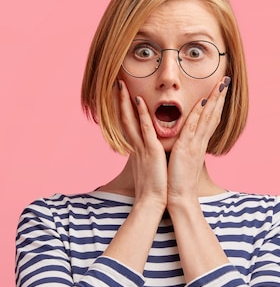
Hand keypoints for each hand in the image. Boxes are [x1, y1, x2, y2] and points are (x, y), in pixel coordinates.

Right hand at [117, 80, 167, 208]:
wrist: (153, 202)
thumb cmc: (155, 187)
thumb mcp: (151, 167)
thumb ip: (151, 156)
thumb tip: (156, 150)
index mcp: (138, 150)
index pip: (129, 126)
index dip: (125, 110)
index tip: (123, 96)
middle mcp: (136, 146)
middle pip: (125, 119)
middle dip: (120, 101)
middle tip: (117, 84)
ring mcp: (142, 147)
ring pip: (131, 120)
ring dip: (126, 102)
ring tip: (122, 85)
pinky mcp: (150, 151)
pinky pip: (144, 129)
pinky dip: (141, 114)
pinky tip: (139, 100)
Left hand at [166, 76, 229, 203]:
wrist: (180, 198)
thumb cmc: (178, 181)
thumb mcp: (183, 160)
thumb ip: (185, 147)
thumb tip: (182, 139)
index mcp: (199, 144)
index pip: (210, 119)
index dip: (216, 104)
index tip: (220, 90)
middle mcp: (200, 142)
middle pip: (213, 114)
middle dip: (220, 96)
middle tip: (226, 80)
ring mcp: (195, 145)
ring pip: (207, 117)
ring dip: (214, 99)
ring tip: (220, 84)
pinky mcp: (187, 149)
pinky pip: (193, 127)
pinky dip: (197, 113)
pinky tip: (201, 100)